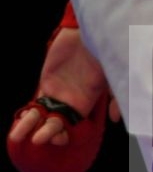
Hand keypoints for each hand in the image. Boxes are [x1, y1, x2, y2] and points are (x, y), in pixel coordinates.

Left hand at [9, 28, 119, 148]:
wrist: (89, 33)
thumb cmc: (104, 54)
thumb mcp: (114, 75)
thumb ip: (116, 97)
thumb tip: (116, 119)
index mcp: (87, 103)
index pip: (73, 126)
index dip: (65, 134)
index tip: (60, 138)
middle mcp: (71, 102)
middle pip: (55, 125)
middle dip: (48, 134)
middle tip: (39, 138)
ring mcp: (58, 93)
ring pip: (41, 117)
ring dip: (29, 127)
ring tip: (16, 136)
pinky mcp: (46, 83)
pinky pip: (34, 104)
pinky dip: (26, 115)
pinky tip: (20, 120)